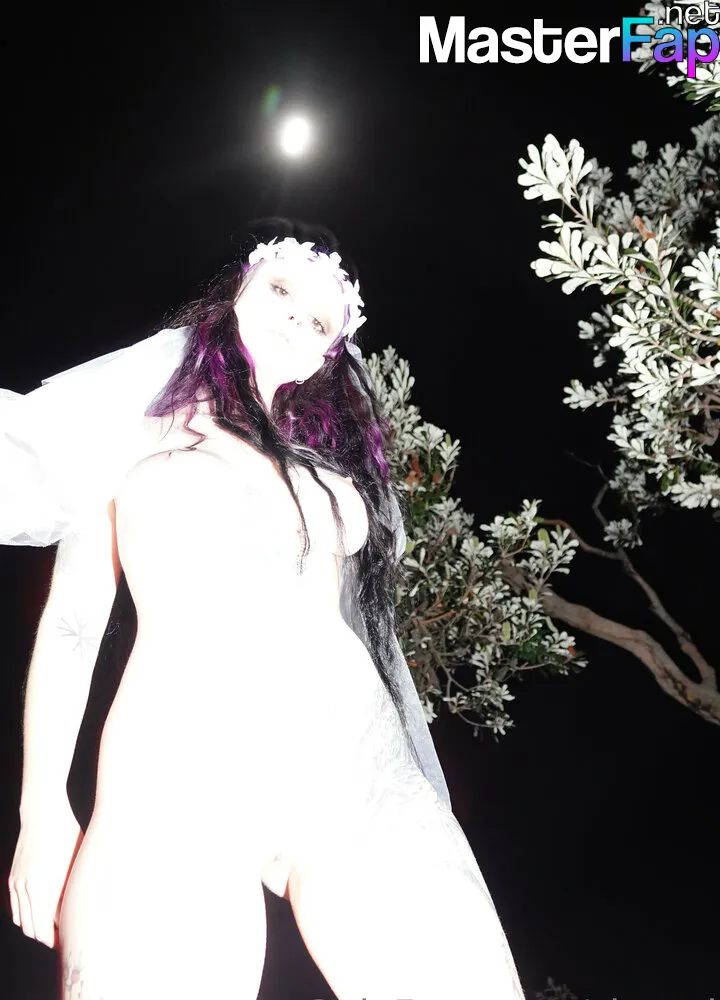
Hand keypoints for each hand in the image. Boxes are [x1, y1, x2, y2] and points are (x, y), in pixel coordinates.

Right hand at [9, 798, 83, 948]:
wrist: (43, 813)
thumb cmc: (68, 835)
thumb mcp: (77, 862)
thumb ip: (73, 889)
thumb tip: (79, 911)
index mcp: (44, 888)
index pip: (46, 930)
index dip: (57, 940)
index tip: (69, 941)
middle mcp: (27, 889)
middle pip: (33, 929)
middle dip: (47, 938)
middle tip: (63, 940)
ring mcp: (18, 884)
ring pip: (21, 921)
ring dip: (35, 928)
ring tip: (52, 928)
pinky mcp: (14, 877)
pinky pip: (16, 907)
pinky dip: (25, 916)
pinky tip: (39, 913)